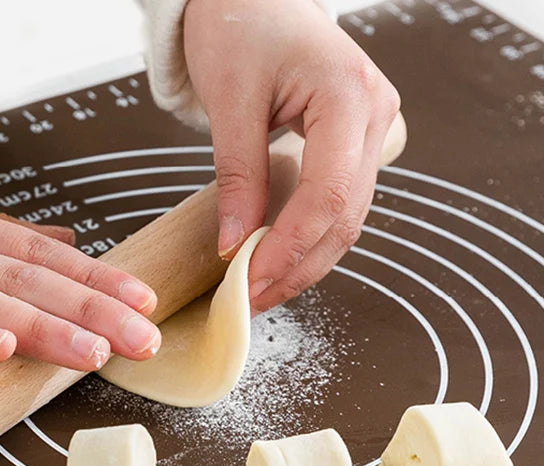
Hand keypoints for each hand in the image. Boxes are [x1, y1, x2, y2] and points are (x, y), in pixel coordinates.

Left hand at [184, 0, 400, 311]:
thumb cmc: (241, 26)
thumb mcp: (230, 100)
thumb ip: (237, 175)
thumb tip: (234, 244)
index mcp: (349, 95)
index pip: (327, 195)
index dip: (288, 248)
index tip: (248, 282)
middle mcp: (375, 114)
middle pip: (344, 217)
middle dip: (296, 266)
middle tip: (250, 299)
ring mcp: (371, 130)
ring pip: (347, 219)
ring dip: (305, 260)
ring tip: (260, 288)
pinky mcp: (355, 144)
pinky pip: (339, 204)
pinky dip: (309, 238)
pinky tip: (278, 259)